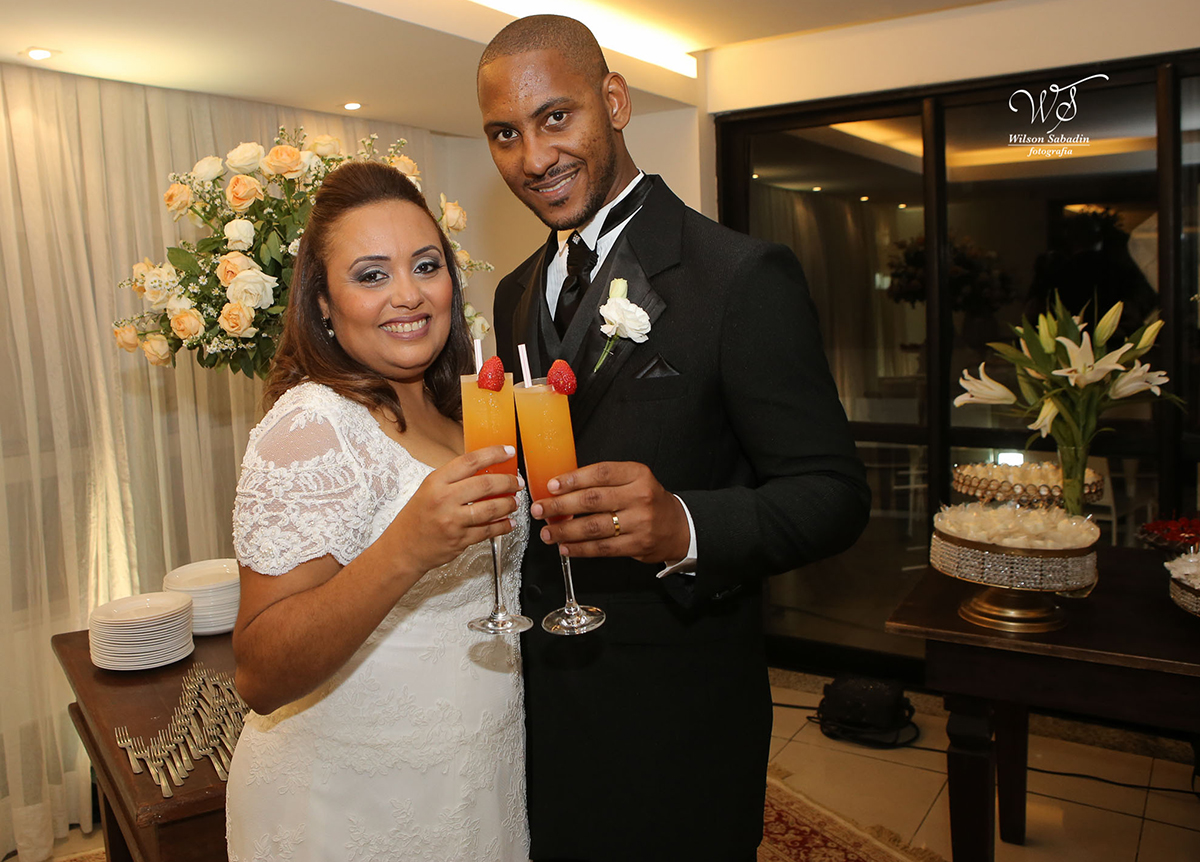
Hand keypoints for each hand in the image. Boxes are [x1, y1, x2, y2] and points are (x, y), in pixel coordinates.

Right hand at [383, 445, 522, 575]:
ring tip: (514, 502)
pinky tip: (509, 522)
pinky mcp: (460, 540)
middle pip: (486, 484)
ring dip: (509, 504)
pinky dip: (503, 526)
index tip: (508, 452)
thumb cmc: (417, 517)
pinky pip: (488, 531)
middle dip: (508, 482)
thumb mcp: (429, 489)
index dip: (493, 454)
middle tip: (517, 482)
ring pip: (491, 509)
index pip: (470, 461)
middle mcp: (444, 499)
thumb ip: (454, 479)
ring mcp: (452, 521)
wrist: (403, 548)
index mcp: (436, 482)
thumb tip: (486, 468)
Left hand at [530, 461, 687, 563]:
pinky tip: (566, 547)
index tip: (552, 486)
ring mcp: (640, 522)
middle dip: (560, 506)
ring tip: (548, 532)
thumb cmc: (648, 500)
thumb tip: (562, 487)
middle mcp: (640, 496)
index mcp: (637, 474)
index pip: (600, 473)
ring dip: (565, 531)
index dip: (573, 479)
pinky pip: (602, 548)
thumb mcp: (633, 480)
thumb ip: (604, 481)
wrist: (678, 526)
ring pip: (594, 527)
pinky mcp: (637, 545)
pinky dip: (580, 549)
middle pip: (592, 500)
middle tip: (540, 509)